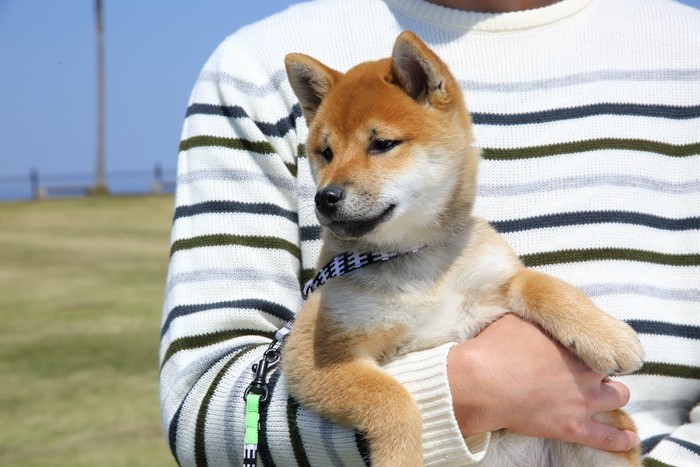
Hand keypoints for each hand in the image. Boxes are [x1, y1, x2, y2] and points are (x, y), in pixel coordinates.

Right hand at [447, 314, 639, 451]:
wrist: (483, 383)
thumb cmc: (496, 348)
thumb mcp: (517, 318)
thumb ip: (538, 317)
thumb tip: (537, 306)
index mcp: (576, 342)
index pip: (597, 341)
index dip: (588, 344)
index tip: (578, 347)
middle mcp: (587, 370)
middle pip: (611, 367)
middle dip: (602, 368)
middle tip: (584, 370)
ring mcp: (583, 401)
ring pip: (619, 396)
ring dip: (612, 394)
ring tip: (605, 396)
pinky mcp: (574, 428)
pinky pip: (608, 437)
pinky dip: (620, 438)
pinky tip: (629, 438)